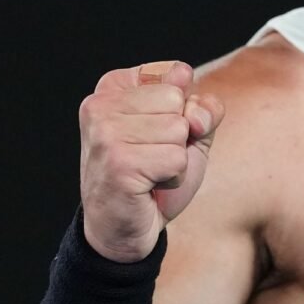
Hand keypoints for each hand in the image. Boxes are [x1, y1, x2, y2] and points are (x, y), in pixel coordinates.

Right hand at [77, 60, 224, 262]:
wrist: (124, 230)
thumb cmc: (155, 175)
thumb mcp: (188, 133)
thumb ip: (202, 106)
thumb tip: (195, 114)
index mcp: (113, 86)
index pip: (178, 74)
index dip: (183, 110)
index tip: (155, 134)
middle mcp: (101, 104)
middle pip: (177, 100)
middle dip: (179, 136)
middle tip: (152, 158)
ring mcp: (106, 133)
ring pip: (179, 129)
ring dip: (176, 159)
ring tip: (149, 172)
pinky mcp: (118, 163)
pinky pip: (177, 159)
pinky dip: (173, 178)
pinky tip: (148, 188)